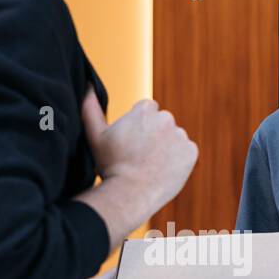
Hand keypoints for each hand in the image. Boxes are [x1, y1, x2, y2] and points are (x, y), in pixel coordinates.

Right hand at [80, 87, 197, 215]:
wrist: (131, 192)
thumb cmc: (112, 165)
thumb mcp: (95, 135)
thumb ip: (90, 107)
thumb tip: (88, 86)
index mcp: (145, 110)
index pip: (147, 109)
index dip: (139, 126)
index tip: (132, 141)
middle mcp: (166, 118)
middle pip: (162, 123)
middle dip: (154, 134)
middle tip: (140, 154)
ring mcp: (180, 135)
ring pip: (174, 138)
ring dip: (167, 147)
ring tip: (151, 164)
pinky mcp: (191, 152)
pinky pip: (186, 152)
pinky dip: (179, 160)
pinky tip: (163, 170)